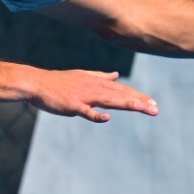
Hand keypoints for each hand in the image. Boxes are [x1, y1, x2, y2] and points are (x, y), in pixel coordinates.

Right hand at [26, 69, 158, 122]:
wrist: (37, 84)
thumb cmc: (59, 83)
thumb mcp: (83, 76)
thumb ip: (101, 76)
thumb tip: (116, 75)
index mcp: (97, 82)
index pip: (122, 90)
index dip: (139, 96)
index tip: (153, 103)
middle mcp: (94, 87)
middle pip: (120, 95)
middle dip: (139, 102)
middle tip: (156, 109)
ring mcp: (83, 96)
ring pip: (109, 100)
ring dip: (126, 104)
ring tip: (142, 109)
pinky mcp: (72, 105)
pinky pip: (85, 111)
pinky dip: (95, 114)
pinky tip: (106, 117)